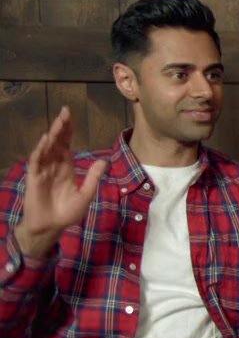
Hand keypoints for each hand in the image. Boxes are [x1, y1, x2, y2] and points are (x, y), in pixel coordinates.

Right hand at [14, 107, 106, 257]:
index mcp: (66, 167)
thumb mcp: (85, 194)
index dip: (69, 131)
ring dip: (52, 135)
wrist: (51, 226)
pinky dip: (41, 150)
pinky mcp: (35, 177)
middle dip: (61, 127)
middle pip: (57, 142)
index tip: (71, 116)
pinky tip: (46, 140)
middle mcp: (54, 165)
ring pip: (47, 148)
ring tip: (58, 122)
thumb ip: (93, 177)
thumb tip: (104, 160)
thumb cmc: (67, 212)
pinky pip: (37, 161)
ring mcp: (43, 170)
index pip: (67, 144)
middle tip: (65, 111)